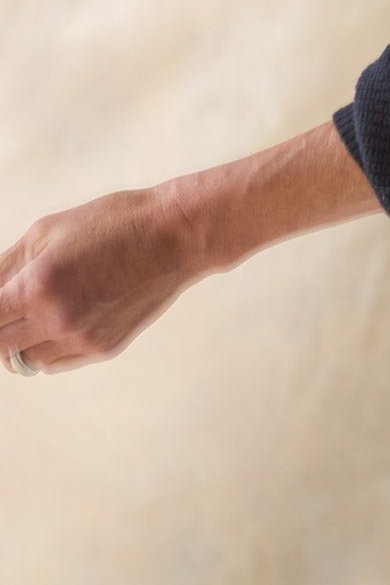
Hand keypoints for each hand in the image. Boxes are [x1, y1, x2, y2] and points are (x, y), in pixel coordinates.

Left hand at [0, 185, 205, 375]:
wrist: (177, 234)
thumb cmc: (115, 222)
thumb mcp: (49, 230)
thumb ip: (5, 266)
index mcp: (36, 286)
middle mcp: (55, 319)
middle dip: (1, 326)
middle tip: (13, 307)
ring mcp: (80, 338)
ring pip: (24, 362)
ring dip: (20, 342)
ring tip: (37, 313)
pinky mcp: (102, 348)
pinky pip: (54, 363)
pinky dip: (48, 347)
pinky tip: (64, 318)